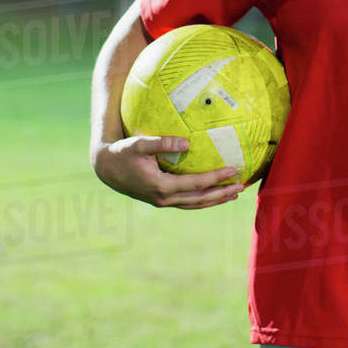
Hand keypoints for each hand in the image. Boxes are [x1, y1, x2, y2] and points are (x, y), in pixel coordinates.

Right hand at [93, 134, 243, 208]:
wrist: (106, 168)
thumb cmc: (123, 152)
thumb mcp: (139, 144)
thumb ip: (162, 143)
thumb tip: (187, 143)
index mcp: (161, 186)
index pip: (196, 184)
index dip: (216, 177)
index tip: (233, 170)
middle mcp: (163, 198)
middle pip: (200, 199)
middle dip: (222, 194)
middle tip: (241, 187)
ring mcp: (162, 201)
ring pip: (195, 204)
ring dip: (215, 199)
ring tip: (233, 194)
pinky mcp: (161, 199)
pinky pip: (187, 202)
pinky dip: (203, 199)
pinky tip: (213, 192)